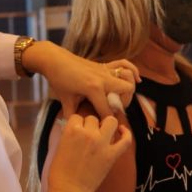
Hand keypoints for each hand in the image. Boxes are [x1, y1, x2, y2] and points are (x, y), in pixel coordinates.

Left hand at [21, 41, 139, 117]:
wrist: (55, 60)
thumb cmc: (59, 80)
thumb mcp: (66, 100)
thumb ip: (72, 116)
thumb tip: (72, 130)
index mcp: (93, 89)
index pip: (108, 110)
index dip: (107, 121)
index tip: (105, 127)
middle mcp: (103, 78)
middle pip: (126, 91)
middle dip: (123, 103)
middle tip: (113, 109)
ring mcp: (105, 70)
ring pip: (128, 77)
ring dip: (128, 88)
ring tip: (121, 97)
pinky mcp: (105, 64)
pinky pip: (124, 63)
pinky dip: (132, 70)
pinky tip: (137, 80)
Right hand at [44, 114, 132, 191]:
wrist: (69, 191)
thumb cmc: (59, 172)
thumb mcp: (58, 147)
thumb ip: (68, 135)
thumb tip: (76, 129)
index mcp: (71, 130)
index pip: (78, 117)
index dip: (78, 124)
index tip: (78, 130)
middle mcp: (88, 133)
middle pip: (93, 119)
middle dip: (90, 126)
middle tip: (88, 136)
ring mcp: (102, 143)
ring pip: (110, 122)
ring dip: (106, 125)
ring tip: (103, 132)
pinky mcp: (112, 155)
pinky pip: (125, 140)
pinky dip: (126, 134)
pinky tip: (122, 131)